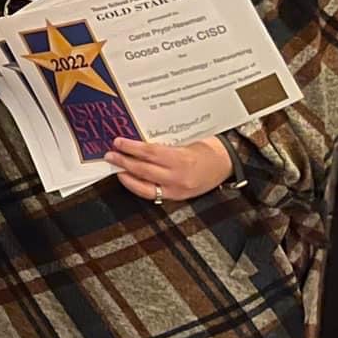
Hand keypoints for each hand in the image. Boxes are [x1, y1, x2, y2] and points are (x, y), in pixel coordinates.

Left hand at [105, 136, 232, 204]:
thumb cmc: (207, 148)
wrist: (228, 163)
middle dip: (124, 162)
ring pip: (145, 186)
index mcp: (182, 159)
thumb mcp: (187, 140)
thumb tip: (137, 141)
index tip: (118, 142)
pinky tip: (129, 179)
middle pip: (144, 170)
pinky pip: (153, 194)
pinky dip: (138, 187)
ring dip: (127, 177)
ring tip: (115, 168)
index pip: (150, 153)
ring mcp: (177, 190)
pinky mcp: (177, 197)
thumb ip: (164, 143)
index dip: (131, 148)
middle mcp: (178, 177)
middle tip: (110, 155)